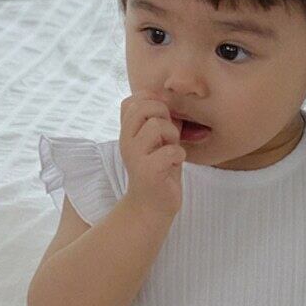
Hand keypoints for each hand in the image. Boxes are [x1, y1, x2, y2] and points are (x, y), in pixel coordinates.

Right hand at [118, 93, 185, 221]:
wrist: (151, 208)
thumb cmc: (159, 171)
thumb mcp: (158, 141)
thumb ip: (160, 120)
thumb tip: (169, 97)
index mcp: (127, 132)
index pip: (132, 100)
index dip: (152, 103)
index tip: (161, 121)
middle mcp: (125, 141)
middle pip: (144, 106)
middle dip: (164, 115)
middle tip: (168, 136)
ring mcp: (135, 156)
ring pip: (158, 125)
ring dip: (173, 137)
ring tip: (170, 151)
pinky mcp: (148, 171)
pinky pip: (171, 151)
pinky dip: (179, 156)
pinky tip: (174, 166)